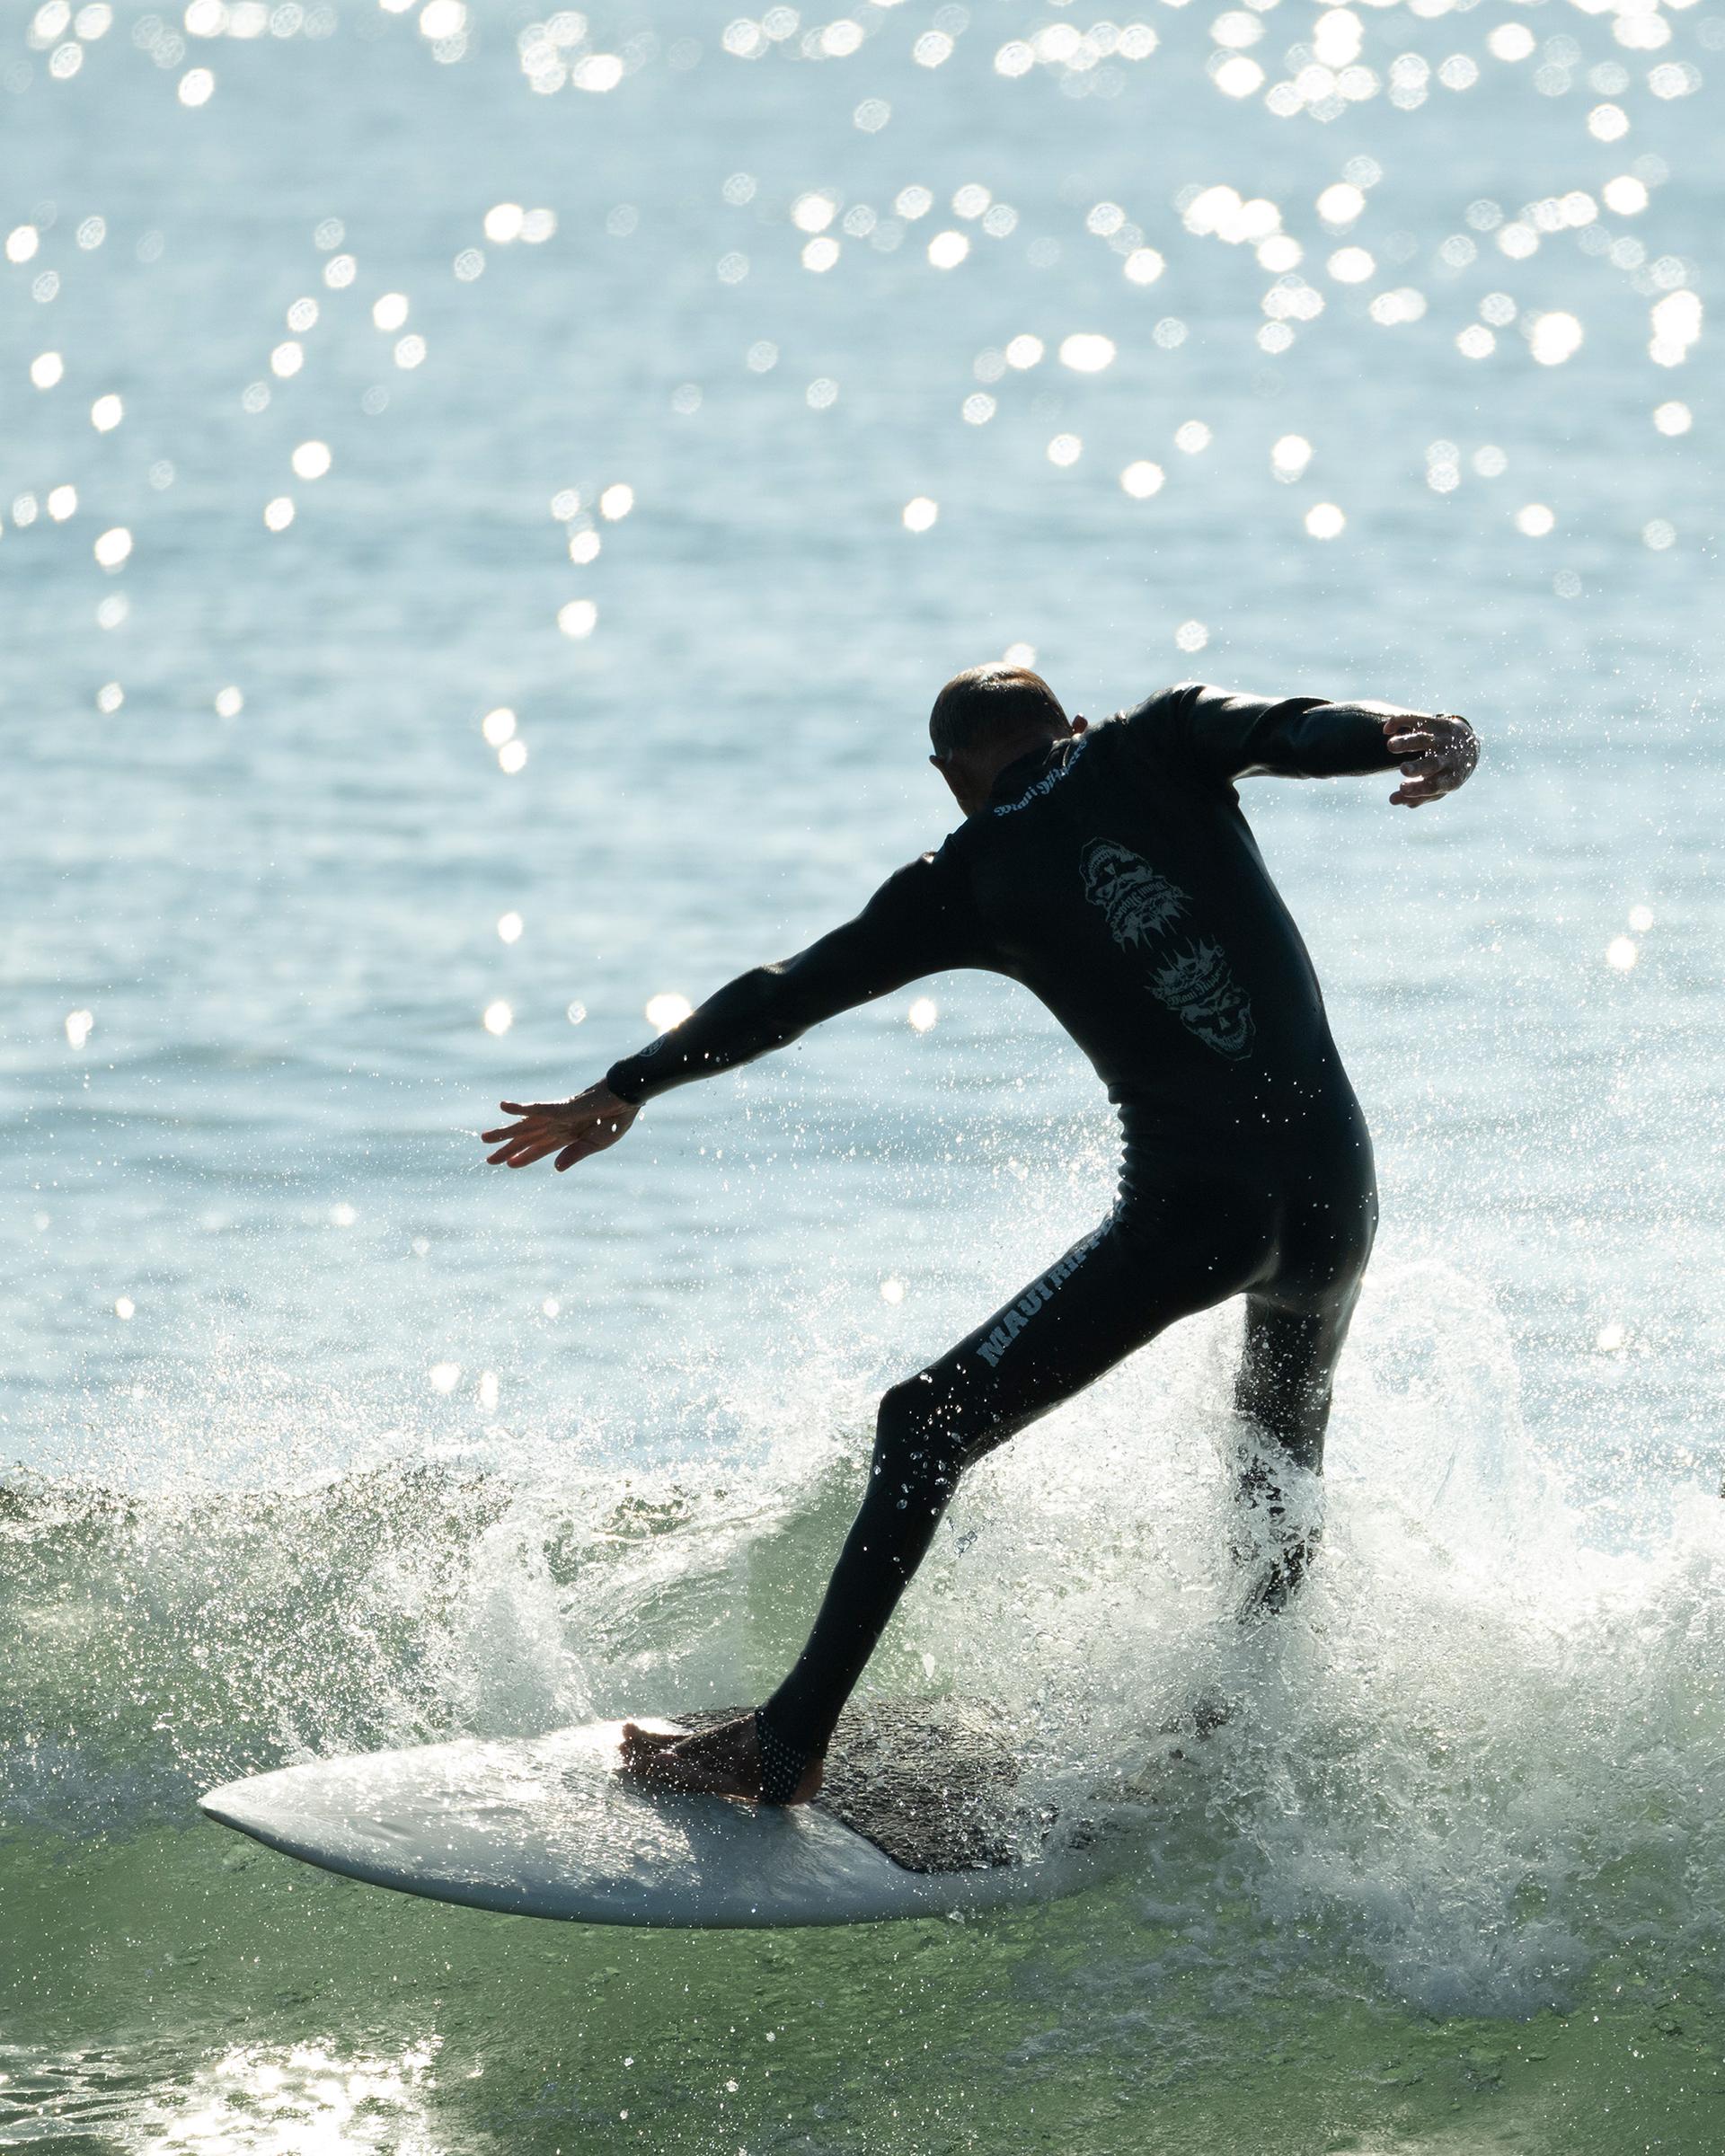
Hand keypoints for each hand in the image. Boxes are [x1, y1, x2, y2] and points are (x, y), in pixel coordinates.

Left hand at [481, 1083, 638, 1171]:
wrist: (625, 1099)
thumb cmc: (615, 1119)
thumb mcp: (596, 1144)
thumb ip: (575, 1154)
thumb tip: (556, 1169)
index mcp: (567, 1135)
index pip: (540, 1149)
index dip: (524, 1157)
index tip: (509, 1165)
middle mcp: (557, 1125)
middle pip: (526, 1139)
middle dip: (508, 1149)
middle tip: (488, 1160)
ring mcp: (556, 1116)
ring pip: (524, 1126)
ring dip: (504, 1132)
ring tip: (484, 1139)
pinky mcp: (559, 1107)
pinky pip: (535, 1108)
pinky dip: (519, 1108)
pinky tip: (503, 1107)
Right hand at [1383, 712, 1477, 808]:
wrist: (1468, 747)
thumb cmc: (1447, 774)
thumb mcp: (1438, 788)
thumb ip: (1417, 796)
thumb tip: (1393, 800)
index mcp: (1451, 777)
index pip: (1435, 784)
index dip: (1419, 788)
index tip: (1402, 788)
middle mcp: (1448, 757)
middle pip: (1433, 763)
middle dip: (1418, 767)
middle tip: (1403, 769)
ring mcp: (1441, 739)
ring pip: (1425, 739)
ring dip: (1407, 742)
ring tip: (1390, 746)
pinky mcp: (1434, 723)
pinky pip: (1417, 720)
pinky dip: (1401, 722)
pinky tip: (1386, 729)